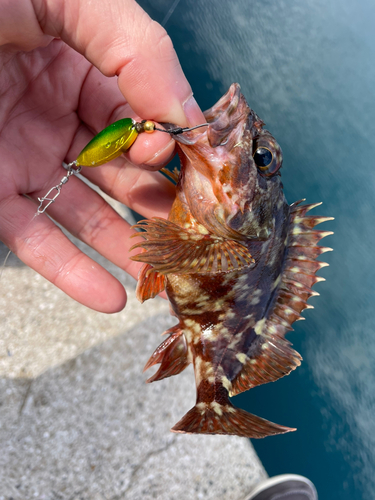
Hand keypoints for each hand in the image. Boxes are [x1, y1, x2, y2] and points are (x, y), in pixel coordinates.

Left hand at [0, 0, 204, 311]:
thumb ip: (139, 49)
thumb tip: (185, 117)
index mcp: (82, 68)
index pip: (142, 116)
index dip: (166, 144)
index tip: (182, 166)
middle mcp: (57, 118)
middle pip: (120, 172)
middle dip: (155, 204)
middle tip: (187, 233)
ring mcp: (24, 159)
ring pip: (83, 213)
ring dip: (123, 247)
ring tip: (159, 276)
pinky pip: (34, 238)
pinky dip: (71, 270)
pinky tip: (109, 296)